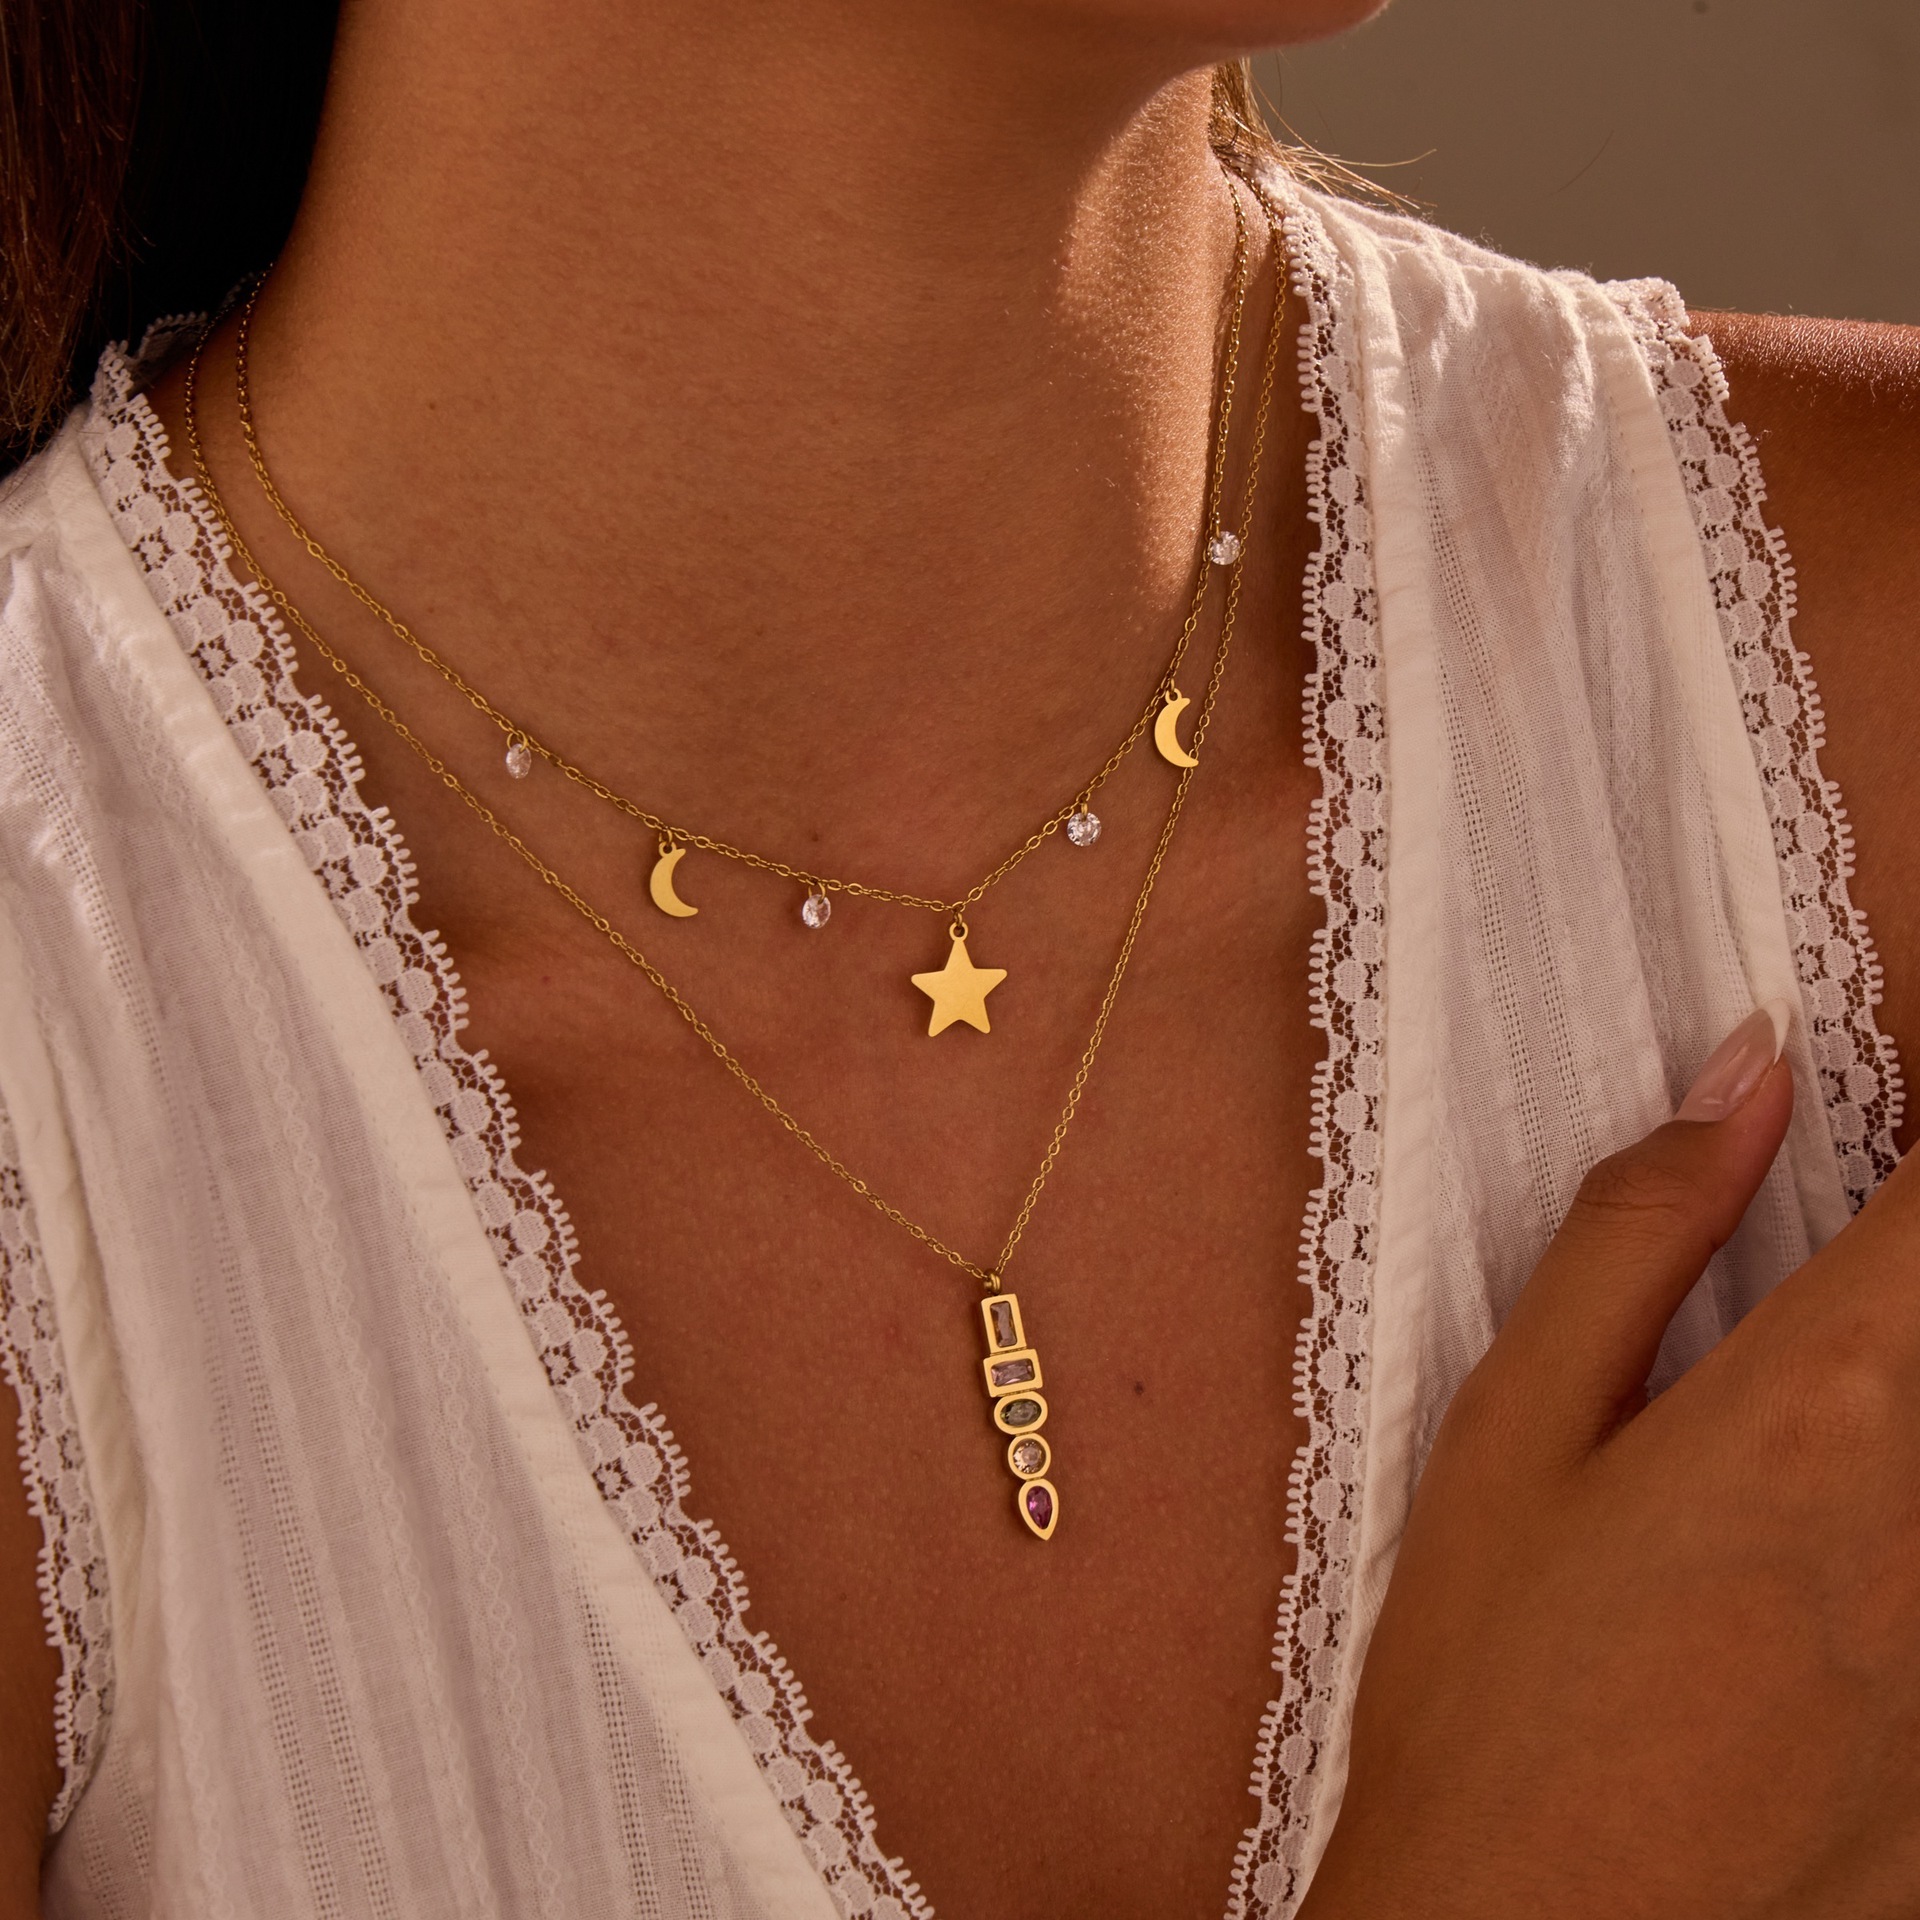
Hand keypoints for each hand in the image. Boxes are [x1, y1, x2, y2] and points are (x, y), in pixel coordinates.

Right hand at [1300, 1006, 1919, 1919]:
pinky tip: (1830, 1522)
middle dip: (1919, 1238)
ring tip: (1801, 1409)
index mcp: (1827, 1402)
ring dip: (1911, 1362)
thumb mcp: (1515, 1428)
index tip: (1893, 1071)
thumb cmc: (1493, 1682)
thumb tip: (1742, 1075)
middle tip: (1840, 1248)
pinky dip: (1907, 1486)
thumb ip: (1639, 1233)